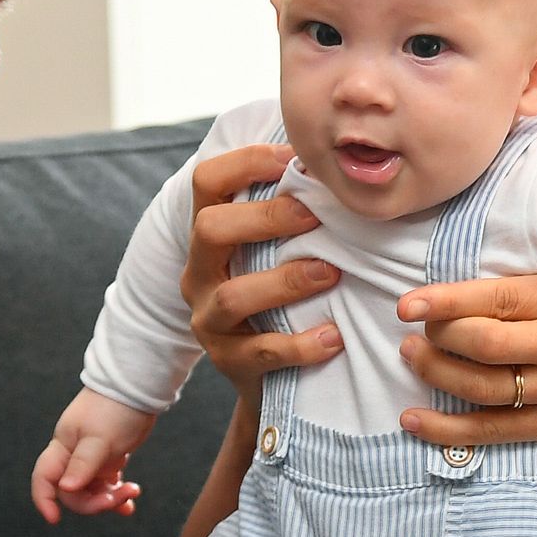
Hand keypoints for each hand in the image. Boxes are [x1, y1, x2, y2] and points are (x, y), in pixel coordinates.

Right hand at [30, 388, 155, 523]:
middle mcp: (73, 454)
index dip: (44, 499)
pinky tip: (130, 497)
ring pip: (92, 489)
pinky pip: (108, 483)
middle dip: (93, 501)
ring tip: (131, 492)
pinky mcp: (108, 457)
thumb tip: (66, 488)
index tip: (55, 518)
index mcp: (64, 446)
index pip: (44, 478)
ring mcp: (91, 457)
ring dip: (109, 498)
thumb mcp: (99, 438)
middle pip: (72, 491)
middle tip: (117, 497)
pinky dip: (117, 492)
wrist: (138, 386)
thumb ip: (82, 464)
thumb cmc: (116, 406)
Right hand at [182, 142, 343, 405]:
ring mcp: (208, 319)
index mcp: (210, 234)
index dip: (245, 162)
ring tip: (331, 273)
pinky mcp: (228, 362)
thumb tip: (338, 159)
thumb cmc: (283, 294)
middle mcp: (199, 272)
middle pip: (209, 229)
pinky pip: (260, 352)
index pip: (207, 181)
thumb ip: (293, 209)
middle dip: (265, 218)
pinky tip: (334, 337)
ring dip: (286, 281)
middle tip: (315, 215)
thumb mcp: (276, 249)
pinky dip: (299, 345)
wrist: (269, 378)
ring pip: (232, 295)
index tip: (293, 158)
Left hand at [394, 274, 536, 449]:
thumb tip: (471, 288)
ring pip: (482, 386)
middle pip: (483, 343)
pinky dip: (448, 429)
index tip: (409, 303)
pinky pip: (494, 431)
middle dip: (437, 338)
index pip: (496, 297)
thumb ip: (536, 292)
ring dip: (436, 374)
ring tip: (410, 359)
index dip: (446, 300)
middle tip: (412, 332)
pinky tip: (414, 421)